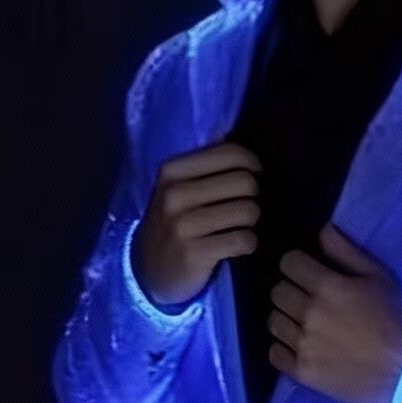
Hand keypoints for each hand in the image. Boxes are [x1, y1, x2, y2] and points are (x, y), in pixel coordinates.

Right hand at [131, 137, 259, 310]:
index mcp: (172, 171)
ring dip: (251, 222)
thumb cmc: (172, 224)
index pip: (230, 153)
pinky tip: (238, 245)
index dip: (252, 163)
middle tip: (244, 206)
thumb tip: (228, 130)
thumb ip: (203, 162)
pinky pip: (244, 240)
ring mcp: (183, 225)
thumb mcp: (176, 187)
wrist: (147, 271)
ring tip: (239, 226)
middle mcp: (175, 194)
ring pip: (248, 211)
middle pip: (245, 182)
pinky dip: (248, 244)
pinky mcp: (195, 254)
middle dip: (253, 196)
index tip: (254, 175)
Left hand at [267, 222, 401, 402]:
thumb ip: (346, 251)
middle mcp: (310, 314)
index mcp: (328, 286)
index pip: (288, 263)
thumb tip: (321, 230)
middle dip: (290, 289)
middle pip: (277, 291)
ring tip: (303, 323)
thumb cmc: (396, 317)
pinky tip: (299, 346)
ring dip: (285, 318)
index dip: (296, 264)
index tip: (306, 271)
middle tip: (306, 298)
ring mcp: (304, 345)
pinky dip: (283, 348)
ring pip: (273, 321)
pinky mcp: (303, 372)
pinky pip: (274, 353)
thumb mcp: (378, 276)